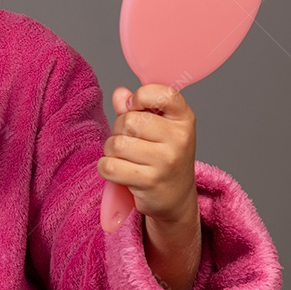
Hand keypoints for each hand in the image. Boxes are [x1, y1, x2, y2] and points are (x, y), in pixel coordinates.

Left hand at [97, 84, 198, 224]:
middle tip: (130, 140)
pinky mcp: (150, 181)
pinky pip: (109, 166)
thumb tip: (120, 94)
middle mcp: (179, 138)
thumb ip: (136, 107)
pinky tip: (119, 170)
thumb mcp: (157, 127)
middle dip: (119, 129)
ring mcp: (166, 161)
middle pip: (129, 121)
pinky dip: (106, 167)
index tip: (135, 106)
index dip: (141, 96)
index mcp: (184, 118)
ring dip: (111, 150)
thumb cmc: (163, 155)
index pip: (163, 94)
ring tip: (125, 156)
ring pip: (117, 144)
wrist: (176, 196)